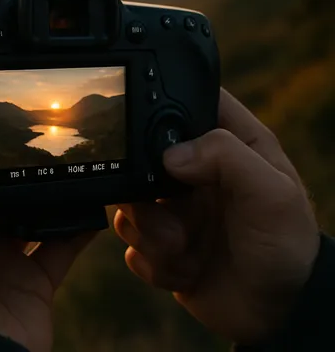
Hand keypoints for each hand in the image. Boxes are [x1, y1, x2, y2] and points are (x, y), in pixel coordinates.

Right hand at [114, 89, 319, 343]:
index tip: (156, 138)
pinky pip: (131, 245)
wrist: (276, 314)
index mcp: (227, 144)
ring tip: (182, 248)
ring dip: (148, 232)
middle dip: (143, 189)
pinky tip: (186, 270)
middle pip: (139, 155)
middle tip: (171, 211)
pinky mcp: (160, 245)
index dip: (162, 106)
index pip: (186, 101)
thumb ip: (227, 157)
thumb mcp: (271, 193)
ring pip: (128, 203)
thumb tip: (169, 154)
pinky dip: (153, 261)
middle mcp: (195, 172)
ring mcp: (174, 209)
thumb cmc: (287, 247)